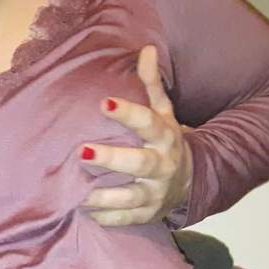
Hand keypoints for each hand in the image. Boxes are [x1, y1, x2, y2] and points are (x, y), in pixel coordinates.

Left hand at [79, 45, 192, 225]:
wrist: (189, 182)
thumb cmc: (165, 141)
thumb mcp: (164, 113)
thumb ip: (152, 85)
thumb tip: (147, 49)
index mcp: (166, 137)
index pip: (148, 121)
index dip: (128, 113)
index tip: (104, 103)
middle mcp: (163, 166)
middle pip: (139, 163)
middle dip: (112, 159)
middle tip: (82, 152)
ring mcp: (156, 193)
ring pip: (131, 197)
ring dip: (105, 197)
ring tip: (79, 194)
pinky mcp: (148, 214)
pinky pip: (127, 219)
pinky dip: (108, 218)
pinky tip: (86, 212)